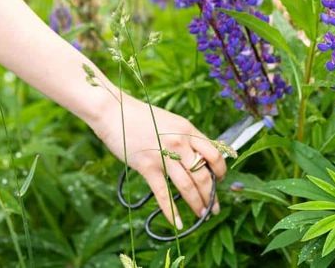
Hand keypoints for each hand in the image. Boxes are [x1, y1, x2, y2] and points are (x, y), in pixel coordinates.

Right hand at [90, 92, 226, 228]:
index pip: (214, 154)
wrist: (113, 111)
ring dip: (198, 204)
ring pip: (188, 186)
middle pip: (203, 174)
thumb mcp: (170, 121)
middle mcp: (179, 143)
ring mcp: (163, 155)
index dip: (221, 171)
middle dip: (211, 195)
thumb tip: (198, 156)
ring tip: (202, 215)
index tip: (220, 181)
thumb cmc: (140, 116)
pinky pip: (163, 193)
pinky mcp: (146, 166)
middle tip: (214, 208)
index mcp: (187, 129)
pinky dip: (171, 211)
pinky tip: (178, 223)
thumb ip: (185, 137)